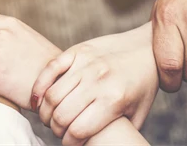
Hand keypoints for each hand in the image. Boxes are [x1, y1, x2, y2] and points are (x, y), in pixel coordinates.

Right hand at [30, 24, 157, 144]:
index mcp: (114, 100)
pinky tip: (38, 100)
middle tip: (59, 131)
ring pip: (52, 95)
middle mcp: (98, 81)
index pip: (77, 131)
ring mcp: (86, 64)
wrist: (147, 50)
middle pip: (61, 115)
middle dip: (56, 130)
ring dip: (46, 112)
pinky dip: (39, 87)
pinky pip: (50, 69)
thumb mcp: (137, 115)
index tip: (69, 144)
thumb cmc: (141, 87)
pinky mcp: (78, 50)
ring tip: (50, 118)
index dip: (68, 143)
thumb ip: (120, 134)